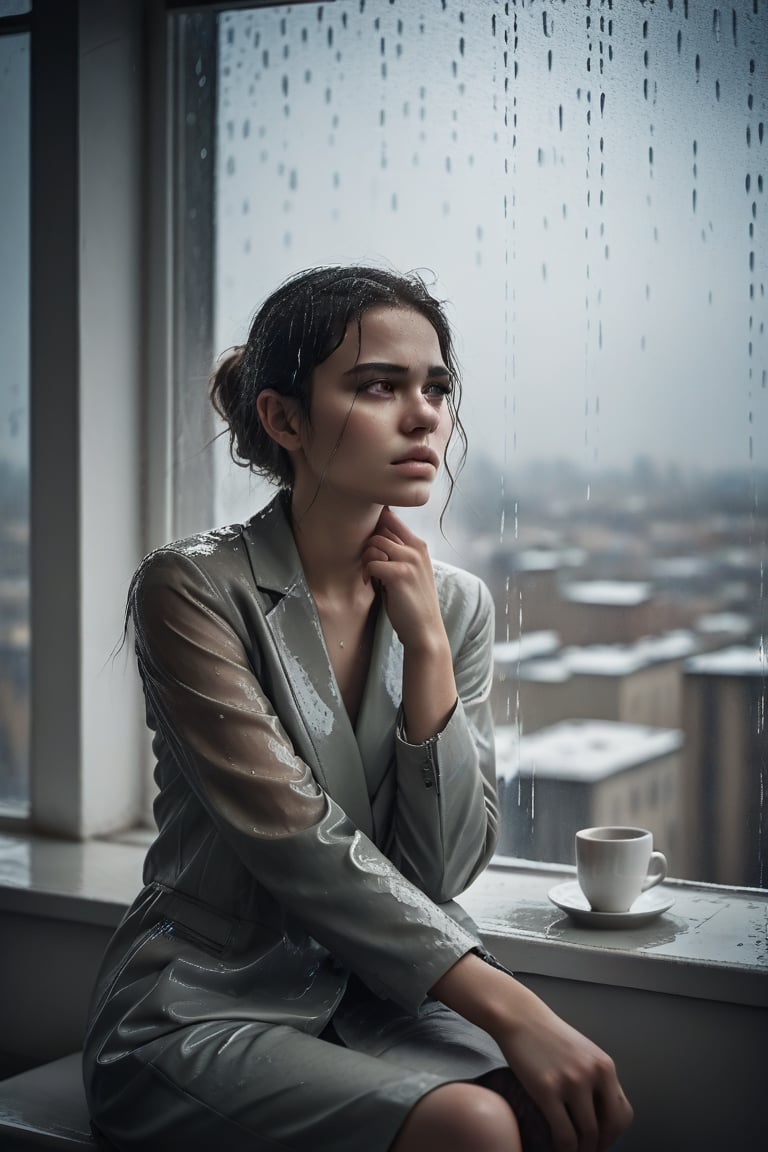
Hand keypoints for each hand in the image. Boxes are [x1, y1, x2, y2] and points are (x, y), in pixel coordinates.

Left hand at [361, 507, 443, 651]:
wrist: (425, 629)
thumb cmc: (413, 602)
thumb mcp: (410, 570)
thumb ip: (397, 553)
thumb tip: (373, 538)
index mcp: (419, 545)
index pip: (392, 518)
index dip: (375, 524)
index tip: (369, 542)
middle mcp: (416, 548)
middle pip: (380, 529)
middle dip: (367, 545)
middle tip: (367, 564)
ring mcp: (410, 560)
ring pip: (374, 544)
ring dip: (366, 559)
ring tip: (368, 574)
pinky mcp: (400, 575)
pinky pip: (372, 563)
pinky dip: (366, 573)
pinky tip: (369, 583)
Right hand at [432, 953, 632, 1151]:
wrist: (519, 1016)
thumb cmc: (546, 1034)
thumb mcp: (581, 1052)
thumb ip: (594, 1078)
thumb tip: (599, 1113)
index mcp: (604, 1066)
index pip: (623, 1114)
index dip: (613, 1135)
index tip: (601, 1142)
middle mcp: (594, 1074)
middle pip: (610, 1128)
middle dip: (599, 1146)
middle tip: (586, 1151)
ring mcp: (571, 1082)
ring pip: (588, 1135)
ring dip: (581, 1151)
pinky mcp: (547, 1089)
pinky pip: (563, 1134)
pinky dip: (562, 1149)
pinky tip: (554, 1148)